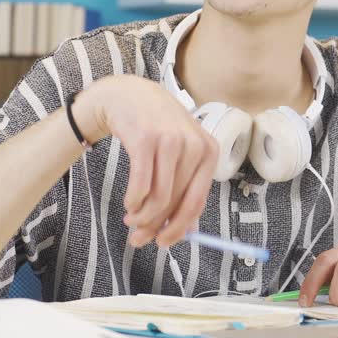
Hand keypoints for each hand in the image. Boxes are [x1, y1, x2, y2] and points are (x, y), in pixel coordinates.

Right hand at [79, 75, 218, 248]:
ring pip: (159, 198)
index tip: (164, 242)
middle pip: (176, 203)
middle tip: (139, 239)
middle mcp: (194, 145)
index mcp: (209, 151)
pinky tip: (128, 204)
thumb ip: (185, 186)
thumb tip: (186, 230)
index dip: (179, 228)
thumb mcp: (180, 151)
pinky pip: (141, 185)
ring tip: (131, 220)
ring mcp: (171, 141)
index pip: (197, 202)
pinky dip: (133, 201)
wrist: (129, 95)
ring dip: (142, 216)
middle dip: (155, 227)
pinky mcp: (146, 140)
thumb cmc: (157, 128)